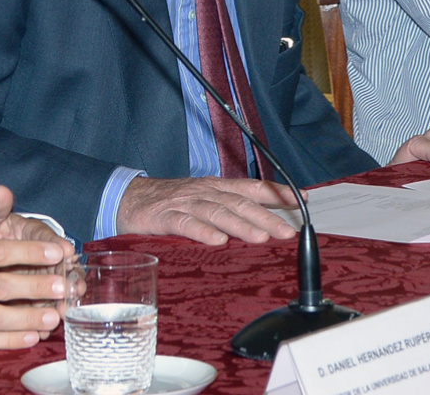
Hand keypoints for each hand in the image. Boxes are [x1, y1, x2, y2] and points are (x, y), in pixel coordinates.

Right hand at [115, 176, 296, 244]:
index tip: (302, 199)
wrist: (127, 198)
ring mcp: (184, 203)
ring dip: (241, 225)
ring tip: (260, 238)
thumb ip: (231, 208)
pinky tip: (217, 241)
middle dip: (266, 218)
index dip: (278, 193)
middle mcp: (204, 192)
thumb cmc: (170, 203)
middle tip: (287, 233)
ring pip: (217, 212)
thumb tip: (265, 222)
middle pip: (240, 202)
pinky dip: (202, 232)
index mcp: (216, 187)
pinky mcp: (164, 217)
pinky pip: (186, 224)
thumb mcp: (204, 201)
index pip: (252, 187)